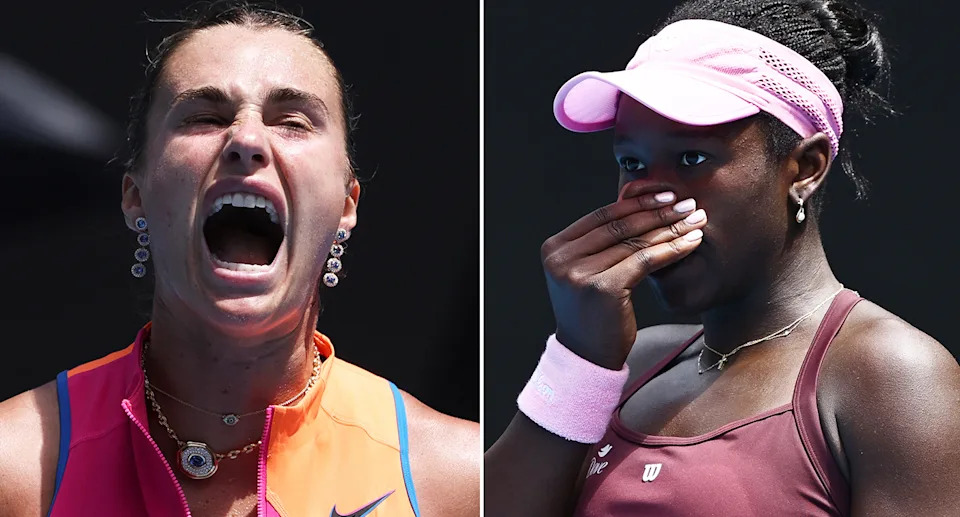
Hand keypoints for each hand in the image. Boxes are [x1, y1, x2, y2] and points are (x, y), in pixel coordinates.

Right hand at [540, 188, 705, 368]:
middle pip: (619, 226)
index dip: (636, 203)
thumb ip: (601, 243)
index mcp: (554, 248)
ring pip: (634, 242)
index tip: (665, 195)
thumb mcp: (587, 273)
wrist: (586, 357)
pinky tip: (692, 242)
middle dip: (658, 212)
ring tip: (696, 220)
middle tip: (688, 204)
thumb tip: (640, 203)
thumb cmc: (592, 314)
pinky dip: (672, 249)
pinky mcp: (602, 288)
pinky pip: (645, 261)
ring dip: (670, 228)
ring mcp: (578, 273)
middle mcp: (561, 258)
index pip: (601, 216)